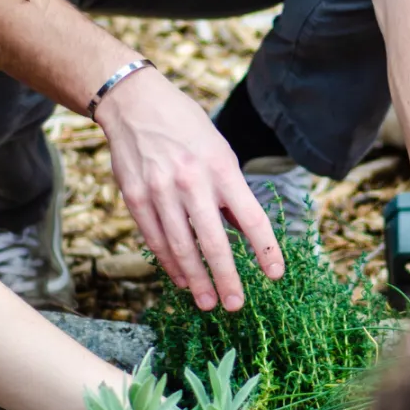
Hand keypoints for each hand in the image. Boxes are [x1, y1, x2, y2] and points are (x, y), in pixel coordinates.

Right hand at [92, 67, 283, 310]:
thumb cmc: (185, 126)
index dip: (264, 248)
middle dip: (227, 278)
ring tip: (208, 302)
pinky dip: (169, 263)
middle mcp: (191, 181)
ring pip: (181, 247)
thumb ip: (229, 190)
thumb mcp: (219, 149)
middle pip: (214, 241)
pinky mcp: (135, 197)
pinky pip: (155, 239)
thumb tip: (241, 229)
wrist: (135, 103)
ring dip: (196, 280)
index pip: (250, 216)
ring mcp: (160, 191)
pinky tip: (181, 279)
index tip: (274, 274)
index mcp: (221, 168)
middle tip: (236, 305)